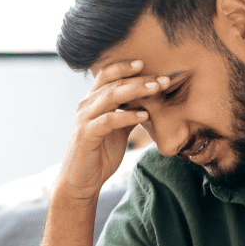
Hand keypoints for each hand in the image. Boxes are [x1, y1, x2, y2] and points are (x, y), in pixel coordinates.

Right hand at [55, 60, 168, 201]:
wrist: (81, 181)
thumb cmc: (100, 154)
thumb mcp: (119, 130)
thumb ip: (129, 113)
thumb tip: (150, 101)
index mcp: (93, 101)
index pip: (108, 74)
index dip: (126, 67)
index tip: (149, 64)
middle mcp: (86, 105)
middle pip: (114, 82)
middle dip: (140, 79)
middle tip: (163, 79)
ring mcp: (85, 118)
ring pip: (111, 96)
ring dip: (136, 91)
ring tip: (157, 89)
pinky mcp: (87, 134)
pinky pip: (109, 120)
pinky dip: (128, 115)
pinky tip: (144, 115)